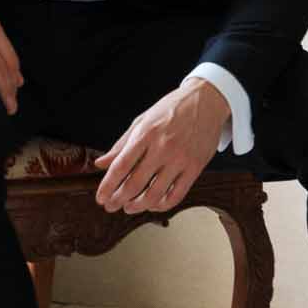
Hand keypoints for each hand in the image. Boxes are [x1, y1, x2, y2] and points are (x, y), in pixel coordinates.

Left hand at [94, 78, 229, 214]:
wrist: (206, 100)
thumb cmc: (172, 108)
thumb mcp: (142, 120)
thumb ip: (121, 144)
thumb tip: (101, 163)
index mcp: (146, 133)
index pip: (120, 167)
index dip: (107, 186)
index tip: (100, 197)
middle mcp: (162, 147)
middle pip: (134, 184)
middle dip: (118, 200)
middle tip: (110, 206)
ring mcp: (180, 159)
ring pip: (155, 194)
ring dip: (138, 206)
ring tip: (129, 208)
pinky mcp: (195, 167)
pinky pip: (177, 195)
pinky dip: (162, 205)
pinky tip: (153, 205)